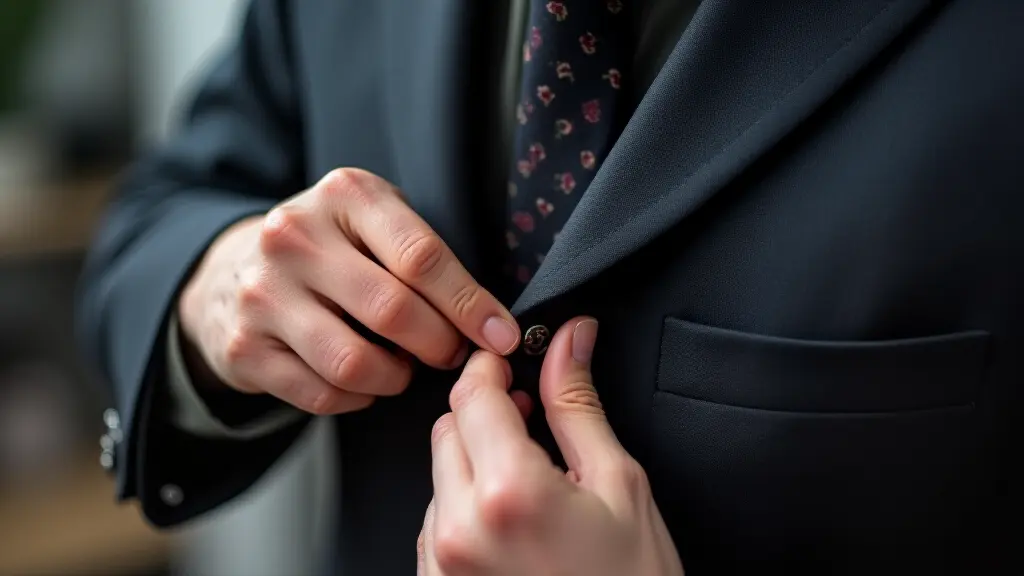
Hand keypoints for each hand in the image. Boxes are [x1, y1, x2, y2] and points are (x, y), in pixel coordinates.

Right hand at [177, 168, 519, 413]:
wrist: (234, 270)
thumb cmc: (332, 247)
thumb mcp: (376, 221)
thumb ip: (425, 255)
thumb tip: (491, 324)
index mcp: (343, 195)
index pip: (422, 256)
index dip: (470, 305)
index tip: (502, 337)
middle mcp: (294, 237)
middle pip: (392, 311)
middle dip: (440, 345)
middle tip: (452, 355)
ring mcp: (262, 294)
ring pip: (354, 362)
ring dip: (397, 378)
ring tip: (405, 368)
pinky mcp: (244, 347)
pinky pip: (321, 395)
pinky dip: (358, 399)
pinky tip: (365, 383)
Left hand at [418, 317, 683, 575]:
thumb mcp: (619, 484)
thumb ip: (577, 405)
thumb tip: (568, 342)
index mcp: (510, 492)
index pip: (474, 394)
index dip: (491, 366)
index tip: (508, 360)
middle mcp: (462, 528)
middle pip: (447, 428)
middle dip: (483, 412)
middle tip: (528, 419)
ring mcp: (443, 563)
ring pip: (438, 472)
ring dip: (473, 459)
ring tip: (529, 481)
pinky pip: (435, 520)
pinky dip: (464, 504)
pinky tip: (510, 519)